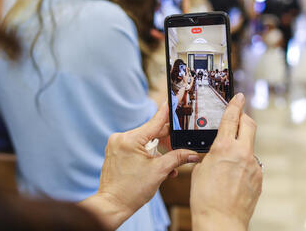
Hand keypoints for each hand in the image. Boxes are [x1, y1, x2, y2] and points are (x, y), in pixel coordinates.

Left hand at [81, 102, 199, 229]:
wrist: (112, 205)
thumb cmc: (131, 191)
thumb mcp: (159, 172)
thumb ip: (177, 158)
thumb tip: (192, 154)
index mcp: (130, 140)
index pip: (154, 122)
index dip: (166, 112)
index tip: (172, 100)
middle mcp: (120, 138)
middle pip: (150, 133)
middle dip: (165, 141)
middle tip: (179, 147)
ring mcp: (116, 145)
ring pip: (144, 142)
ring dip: (157, 151)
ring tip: (166, 166)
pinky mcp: (115, 152)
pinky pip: (135, 147)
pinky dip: (146, 154)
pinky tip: (156, 166)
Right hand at [190, 93, 262, 230]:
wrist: (220, 221)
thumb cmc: (204, 198)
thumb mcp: (200, 169)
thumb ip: (210, 154)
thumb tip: (217, 151)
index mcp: (224, 147)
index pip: (231, 118)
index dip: (235, 104)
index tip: (238, 96)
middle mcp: (242, 153)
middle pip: (249, 124)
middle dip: (244, 117)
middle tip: (238, 116)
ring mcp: (253, 166)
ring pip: (249, 146)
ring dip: (241, 145)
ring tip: (226, 161)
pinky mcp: (259, 178)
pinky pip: (251, 164)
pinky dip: (243, 164)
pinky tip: (232, 177)